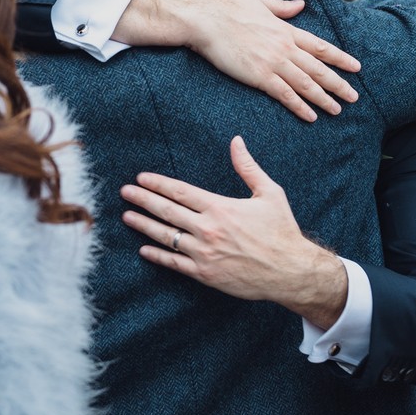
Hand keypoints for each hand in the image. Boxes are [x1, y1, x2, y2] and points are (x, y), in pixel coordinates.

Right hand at [117, 0, 360, 121]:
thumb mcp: (259, 0)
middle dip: (339, 84)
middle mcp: (285, 47)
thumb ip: (282, 6)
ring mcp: (273, 62)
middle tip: (354, 97)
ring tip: (338, 109)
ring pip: (307, 84)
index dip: (340, 58)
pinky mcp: (259, 76)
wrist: (206, 18)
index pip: (320, 47)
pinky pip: (285, 95)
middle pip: (319, 69)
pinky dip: (300, 106)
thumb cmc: (227, 7)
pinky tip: (311, 116)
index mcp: (286, 29)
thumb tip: (300, 5)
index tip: (356, 67)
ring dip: (324, 99)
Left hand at [121, 136, 347, 328]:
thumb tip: (236, 141)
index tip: (141, 178)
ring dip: (144, 225)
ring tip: (128, 216)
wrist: (290, 271)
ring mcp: (204, 253)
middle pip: (167, 211)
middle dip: (143, 200)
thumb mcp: (269, 193)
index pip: (180, 192)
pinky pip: (175, 263)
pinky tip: (144, 249)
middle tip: (125, 192)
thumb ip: (248, 167)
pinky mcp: (205, 273)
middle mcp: (208, 229)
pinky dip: (158, 255)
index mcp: (220, 207)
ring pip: (166, 236)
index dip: (158, 184)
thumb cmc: (282, 230)